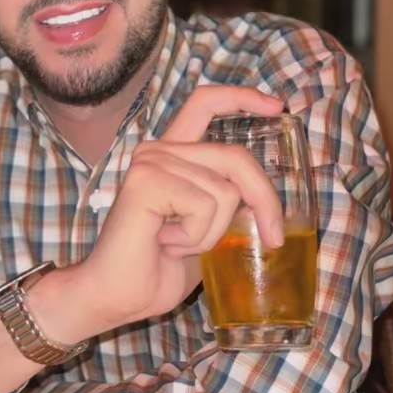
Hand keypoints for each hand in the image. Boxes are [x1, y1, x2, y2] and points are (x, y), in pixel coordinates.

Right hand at [80, 86, 284, 329]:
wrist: (117, 294)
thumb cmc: (159, 266)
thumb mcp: (206, 226)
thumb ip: (226, 198)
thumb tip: (266, 197)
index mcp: (172, 153)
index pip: (204, 103)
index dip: (242, 97)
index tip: (276, 106)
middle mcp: (159, 149)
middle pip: (234, 155)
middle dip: (264, 199)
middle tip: (272, 237)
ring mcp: (151, 161)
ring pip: (225, 190)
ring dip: (213, 231)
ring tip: (178, 243)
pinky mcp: (146, 180)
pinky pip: (204, 205)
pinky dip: (197, 236)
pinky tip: (165, 242)